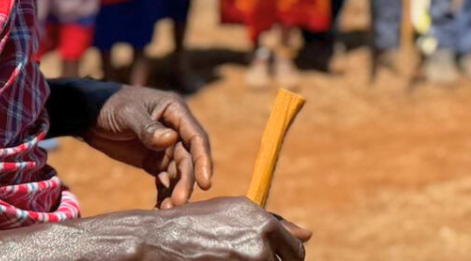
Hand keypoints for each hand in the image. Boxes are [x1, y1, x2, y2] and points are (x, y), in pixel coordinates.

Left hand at [83, 86, 214, 207]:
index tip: (205, 183)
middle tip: (177, 202)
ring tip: (166, 209)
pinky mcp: (153, 161)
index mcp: (175, 112)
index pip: (195, 137)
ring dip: (175, 191)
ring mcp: (165, 147)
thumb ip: (147, 128)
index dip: (203, 160)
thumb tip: (171, 139)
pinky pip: (164, 179)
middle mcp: (175, 130)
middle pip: (188, 160)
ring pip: (178, 173)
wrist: (88, 114)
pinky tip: (159, 206)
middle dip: (185, 181)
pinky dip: (164, 193)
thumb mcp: (127, 114)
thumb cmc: (109, 105)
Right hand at [141, 198, 310, 260]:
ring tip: (229, 258)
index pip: (296, 252)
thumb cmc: (196, 224)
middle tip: (245, 259)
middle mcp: (260, 239)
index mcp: (263, 221)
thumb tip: (309, 235)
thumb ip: (273, 224)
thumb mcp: (235, 214)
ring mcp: (249, 259)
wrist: (161, 239)